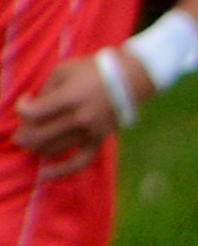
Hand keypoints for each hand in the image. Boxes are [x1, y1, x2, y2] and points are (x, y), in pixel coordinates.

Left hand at [14, 45, 120, 173]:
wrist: (129, 79)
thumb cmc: (93, 70)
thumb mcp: (63, 71)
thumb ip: (46, 91)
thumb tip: (34, 108)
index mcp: (69, 98)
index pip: (33, 113)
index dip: (22, 108)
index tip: (27, 100)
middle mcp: (78, 119)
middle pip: (39, 136)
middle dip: (23, 134)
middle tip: (20, 131)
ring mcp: (90, 132)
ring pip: (53, 149)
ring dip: (36, 148)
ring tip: (31, 142)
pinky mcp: (98, 141)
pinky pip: (79, 163)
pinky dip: (61, 171)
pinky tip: (45, 174)